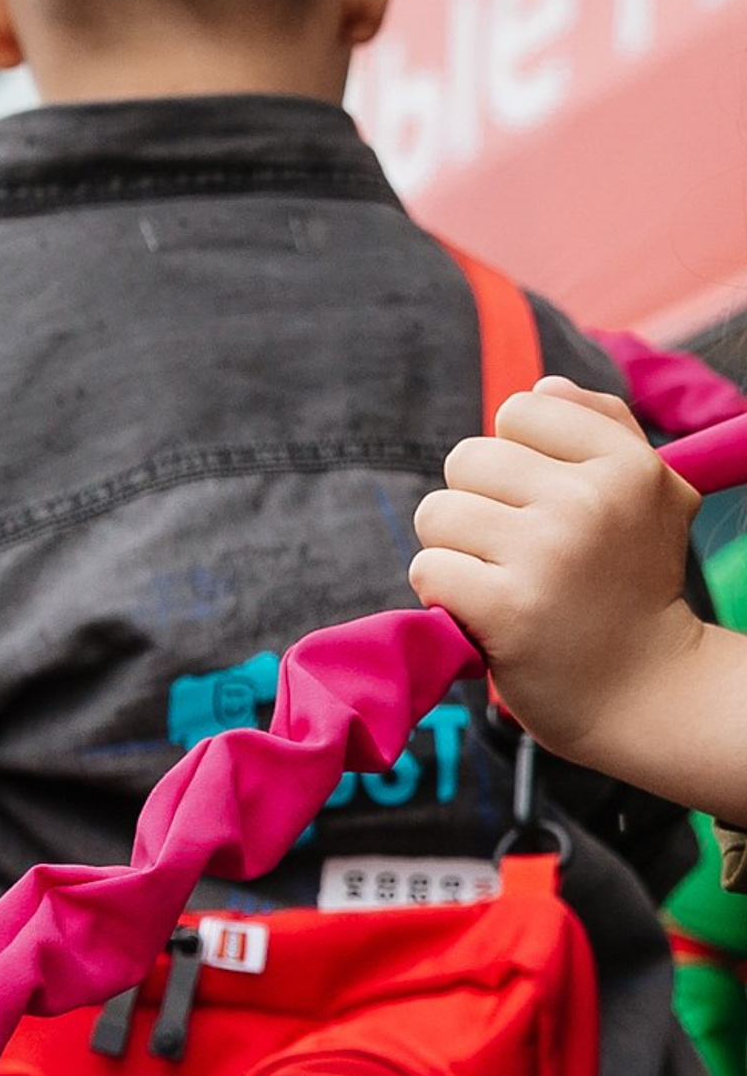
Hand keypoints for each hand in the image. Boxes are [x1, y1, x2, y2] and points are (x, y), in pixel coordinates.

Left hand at [410, 379, 710, 772]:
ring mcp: (545, 555)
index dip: (512, 457)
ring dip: (451, 550)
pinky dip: (440, 593)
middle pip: (466, 459)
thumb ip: (600, 429)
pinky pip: (427, 568)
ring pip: (437, 512)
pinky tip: (479, 611)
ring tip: (494, 580)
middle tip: (510, 550)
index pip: (521, 408)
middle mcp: (589, 501)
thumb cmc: (633, 587)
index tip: (537, 501)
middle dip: (474, 504)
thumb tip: (540, 386)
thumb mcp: (649, 496)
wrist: (642, 689)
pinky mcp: (504, 608)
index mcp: (626, 465)